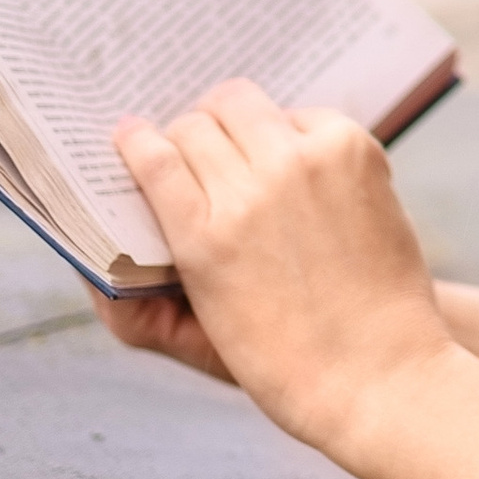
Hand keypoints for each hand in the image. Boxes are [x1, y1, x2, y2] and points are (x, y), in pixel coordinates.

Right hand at [107, 79, 478, 478]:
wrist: (383, 375)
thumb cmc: (285, 366)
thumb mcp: (197, 337)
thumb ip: (140, 302)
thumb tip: (96, 257)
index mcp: (203, 238)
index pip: (151, 157)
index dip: (136, 143)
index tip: (129, 136)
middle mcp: (250, 191)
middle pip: (194, 124)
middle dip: (186, 137)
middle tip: (194, 154)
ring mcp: (305, 164)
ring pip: (243, 104)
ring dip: (235, 125)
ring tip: (243, 153)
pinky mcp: (353, 152)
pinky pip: (302, 115)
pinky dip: (292, 133)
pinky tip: (298, 169)